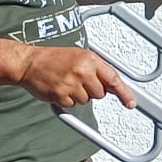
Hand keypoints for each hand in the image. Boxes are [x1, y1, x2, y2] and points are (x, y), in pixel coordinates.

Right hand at [19, 47, 135, 109]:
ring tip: (66, 82)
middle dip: (92, 90)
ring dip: (79, 95)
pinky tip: (60, 88)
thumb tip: (114, 85)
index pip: (114, 79)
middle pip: (100, 93)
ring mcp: (71, 84)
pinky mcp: (60, 96)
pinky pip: (72, 105)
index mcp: (91, 60)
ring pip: (86, 100)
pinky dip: (67, 100)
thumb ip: (98, 69)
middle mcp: (83, 72)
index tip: (131, 102)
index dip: (124, 93)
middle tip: (79, 81)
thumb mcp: (80, 56)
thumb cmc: (54, 58)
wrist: (29, 62)